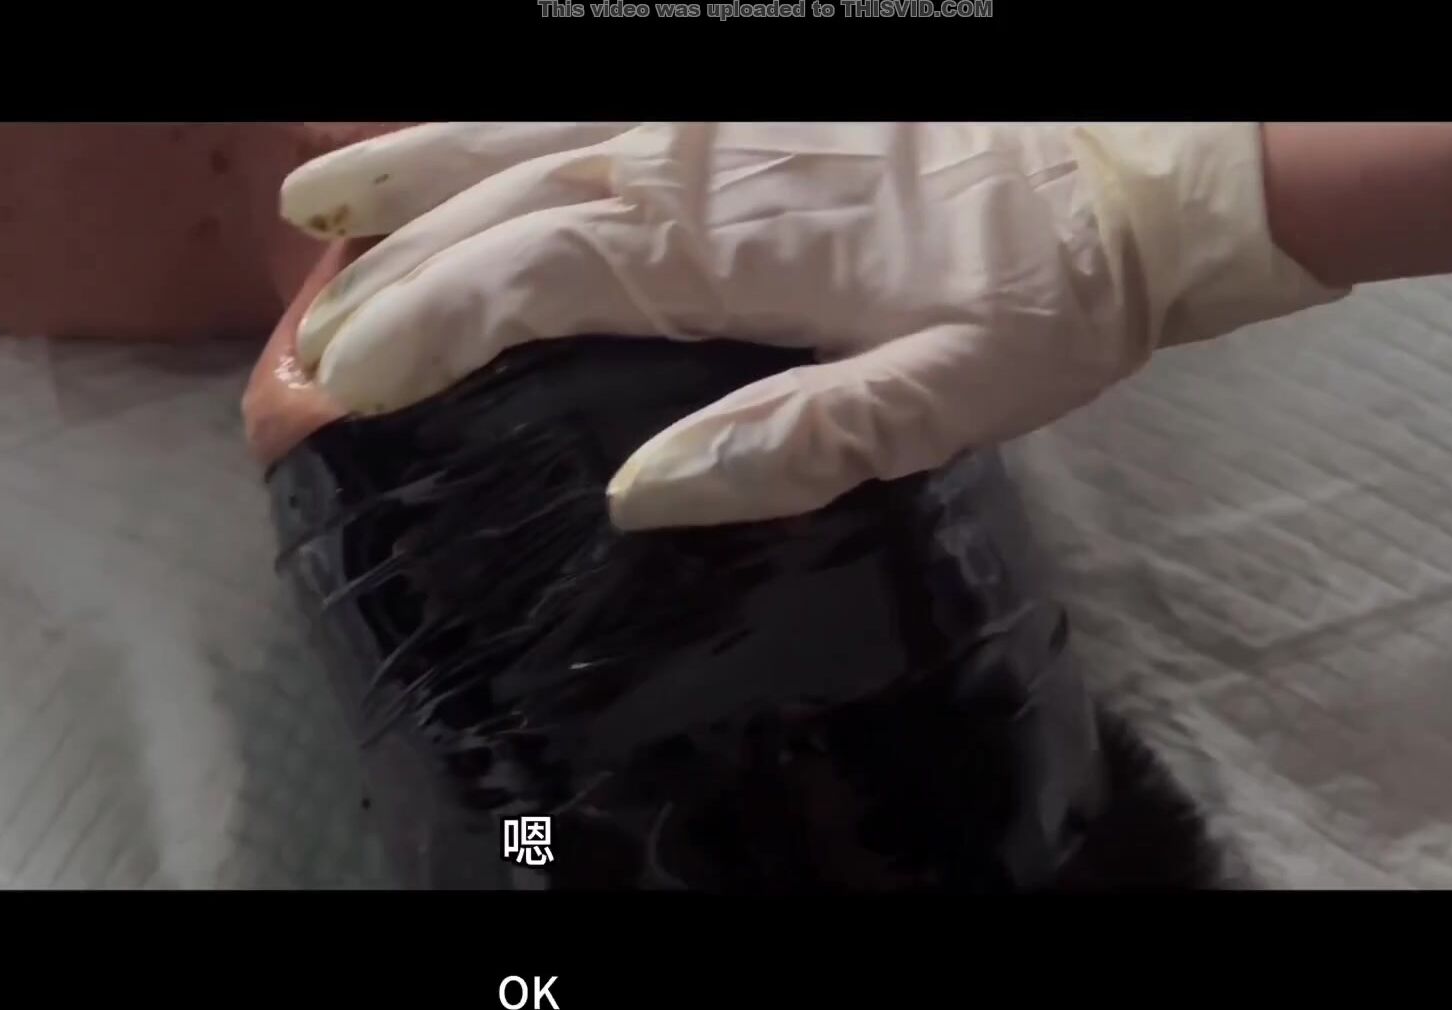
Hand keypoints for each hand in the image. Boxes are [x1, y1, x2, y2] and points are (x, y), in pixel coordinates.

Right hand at [281, 123, 1344, 529]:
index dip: (429, 327)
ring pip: (529, 131)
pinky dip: (504, 116)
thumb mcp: (947, 396)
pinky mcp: (737, 98)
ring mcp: (712, 115)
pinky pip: (590, 93)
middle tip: (310, 337)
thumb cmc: (1046, 295)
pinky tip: (459, 137)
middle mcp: (698, 161)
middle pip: (506, 204)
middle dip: (394, 272)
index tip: (344, 380)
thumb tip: (637, 493)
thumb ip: (794, 442)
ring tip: (324, 206)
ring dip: (417, 169)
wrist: (1140, 172)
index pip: (536, 276)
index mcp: (731, 244)